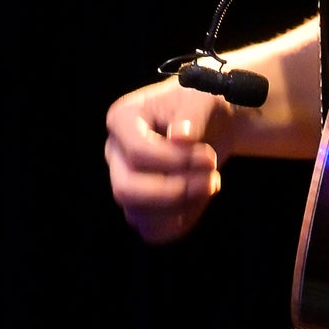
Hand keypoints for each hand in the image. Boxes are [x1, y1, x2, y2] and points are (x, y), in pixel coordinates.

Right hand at [105, 76, 231, 244]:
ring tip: (211, 184)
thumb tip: (180, 137)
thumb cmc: (201, 103)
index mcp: (122, 119)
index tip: (210, 157)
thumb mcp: (201, 99)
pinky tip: (200, 201)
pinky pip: (152, 230)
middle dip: (172, 191)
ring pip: (138, 214)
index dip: (175, 161)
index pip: (137, 153)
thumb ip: (191, 116)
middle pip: (126, 189)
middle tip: (212, 180)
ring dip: (180, 207)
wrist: (211, 121)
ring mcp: (125, 181)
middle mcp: (116, 153)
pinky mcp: (141, 205)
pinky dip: (179, 223)